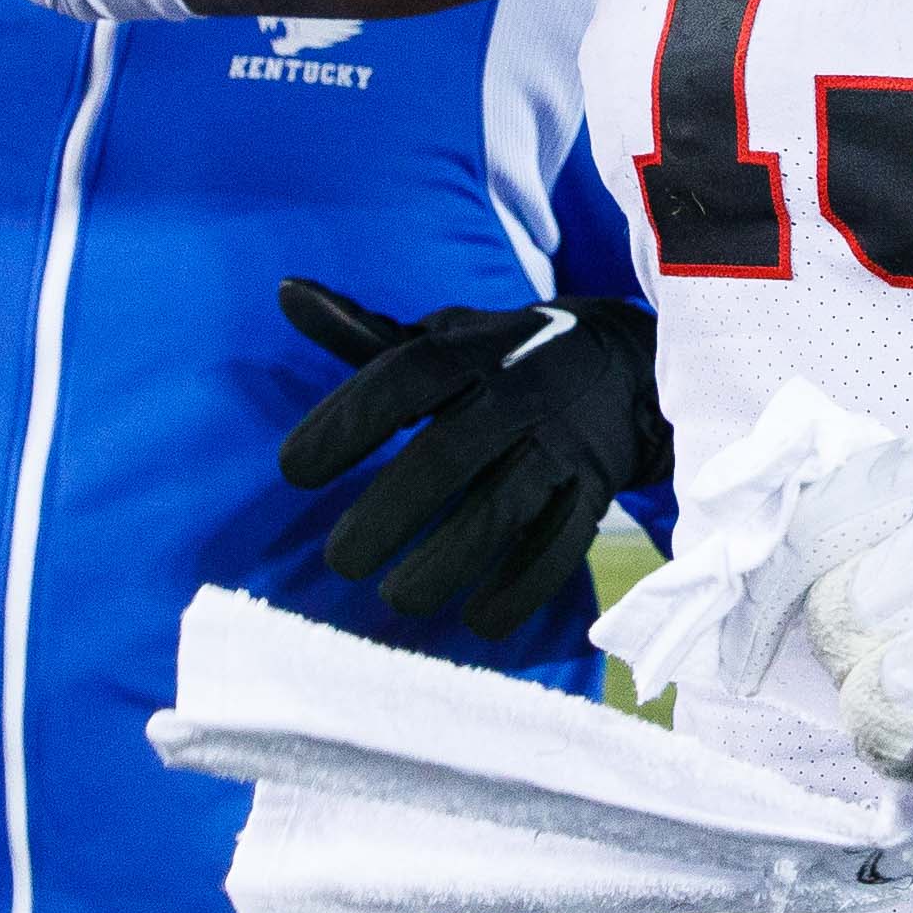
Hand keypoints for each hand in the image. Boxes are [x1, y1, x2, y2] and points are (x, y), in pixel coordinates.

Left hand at [278, 282, 670, 634]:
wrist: (627, 364)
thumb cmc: (505, 356)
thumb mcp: (445, 335)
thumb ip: (364, 332)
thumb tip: (286, 293)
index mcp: (474, 348)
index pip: (405, 376)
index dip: (347, 422)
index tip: (293, 472)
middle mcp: (521, 390)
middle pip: (450, 452)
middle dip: (390, 511)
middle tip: (341, 561)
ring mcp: (563, 441)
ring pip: (504, 507)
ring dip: (448, 560)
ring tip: (397, 598)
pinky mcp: (595, 489)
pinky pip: (561, 545)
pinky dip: (520, 588)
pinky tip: (477, 619)